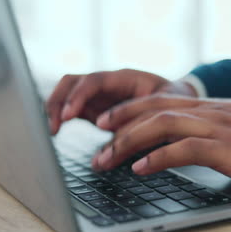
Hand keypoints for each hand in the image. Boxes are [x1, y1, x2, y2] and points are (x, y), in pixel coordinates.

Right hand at [46, 69, 196, 133]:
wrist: (178, 100)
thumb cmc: (173, 104)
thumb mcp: (161, 114)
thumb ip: (135, 128)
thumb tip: (110, 153)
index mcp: (125, 78)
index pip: (94, 81)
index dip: (78, 97)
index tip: (67, 116)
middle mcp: (108, 83)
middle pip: (73, 82)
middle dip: (59, 100)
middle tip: (54, 126)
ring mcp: (100, 94)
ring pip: (68, 92)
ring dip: (55, 108)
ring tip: (52, 131)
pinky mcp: (96, 107)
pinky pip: (72, 107)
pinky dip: (61, 117)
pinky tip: (56, 132)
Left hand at [93, 95, 230, 184]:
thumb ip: (208, 127)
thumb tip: (182, 140)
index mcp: (206, 107)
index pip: (158, 101)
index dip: (128, 110)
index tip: (106, 123)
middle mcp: (207, 111)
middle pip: (152, 109)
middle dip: (119, 126)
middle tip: (96, 143)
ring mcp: (216, 127)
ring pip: (162, 125)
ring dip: (129, 142)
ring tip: (106, 158)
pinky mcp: (227, 148)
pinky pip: (185, 148)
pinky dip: (159, 157)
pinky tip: (140, 168)